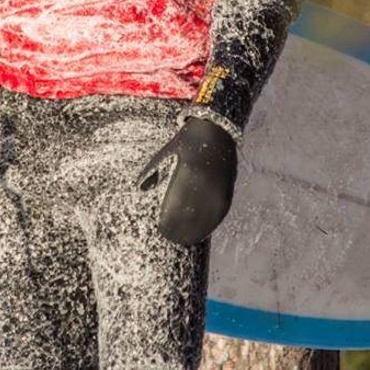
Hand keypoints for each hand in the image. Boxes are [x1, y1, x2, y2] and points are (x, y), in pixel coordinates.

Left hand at [138, 117, 237, 245]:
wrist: (216, 130)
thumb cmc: (187, 141)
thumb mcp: (166, 152)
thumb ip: (153, 170)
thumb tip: (141, 189)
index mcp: (188, 174)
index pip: (176, 206)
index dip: (168, 222)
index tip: (161, 230)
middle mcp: (205, 185)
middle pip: (190, 217)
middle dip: (179, 229)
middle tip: (170, 237)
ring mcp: (219, 190)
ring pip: (206, 220)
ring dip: (193, 231)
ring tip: (182, 238)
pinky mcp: (227, 193)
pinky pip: (217, 215)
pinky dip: (208, 225)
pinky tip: (199, 231)